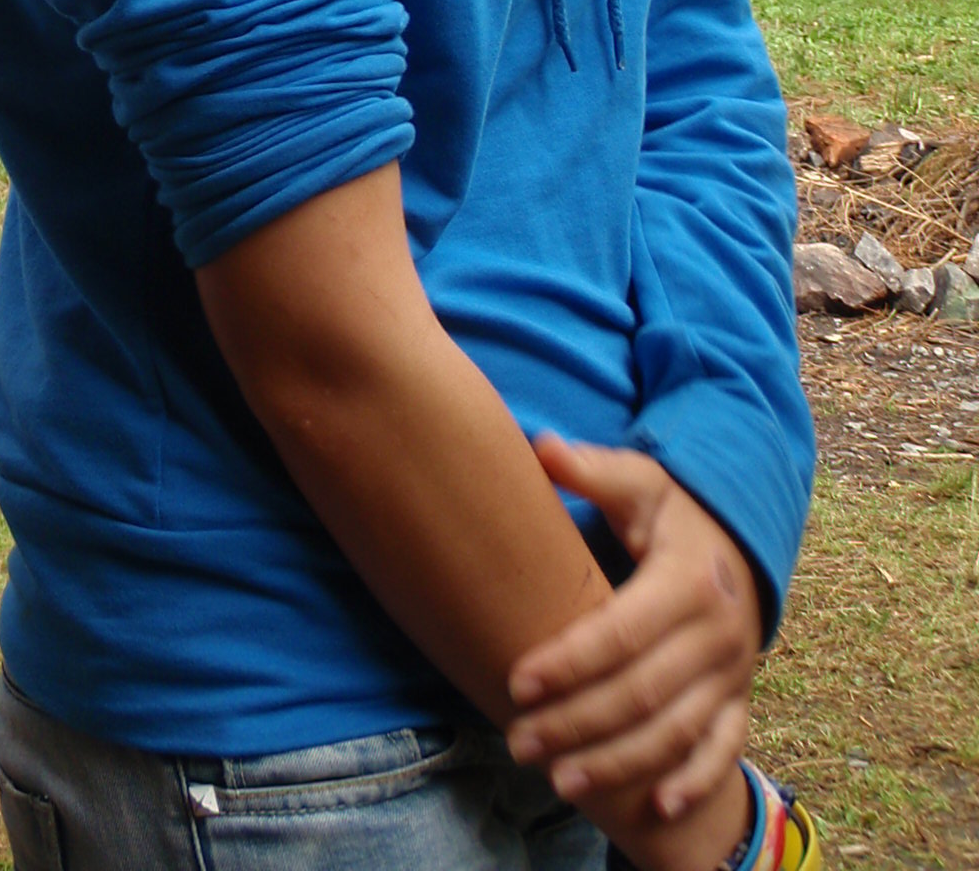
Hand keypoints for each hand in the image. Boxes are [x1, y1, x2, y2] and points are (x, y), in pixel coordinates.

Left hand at [506, 436, 758, 822]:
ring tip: (559, 779)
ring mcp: (733, 675)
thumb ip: (592, 469)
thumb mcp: (640, 483)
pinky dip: (695, 784)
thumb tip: (541, 447)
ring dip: (619, 763)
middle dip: (578, 722)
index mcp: (688, 580)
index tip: (517, 681)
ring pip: (676, 733)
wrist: (739, 544)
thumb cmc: (671, 516)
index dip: (570, 660)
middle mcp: (718, 634)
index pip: (623, 631)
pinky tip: (654, 808)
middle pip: (643, 693)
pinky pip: (724, 752)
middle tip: (518, 741)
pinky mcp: (739, 702)